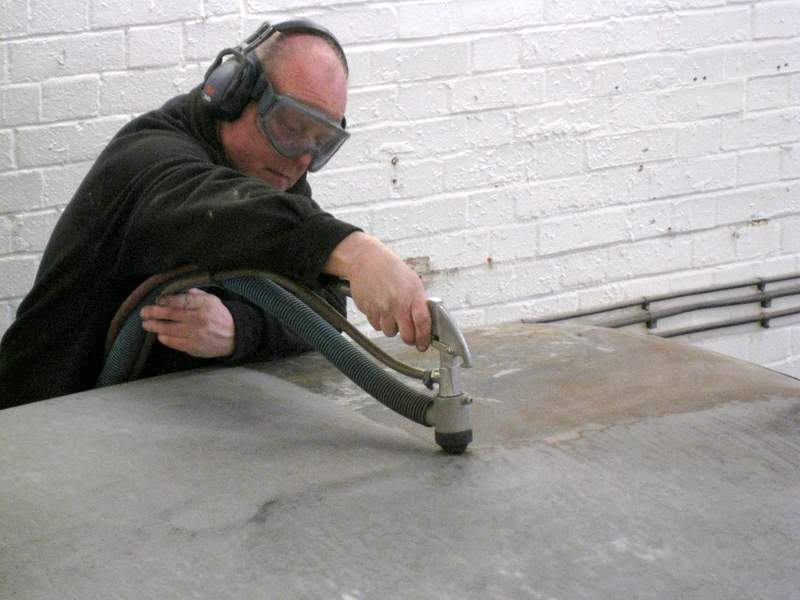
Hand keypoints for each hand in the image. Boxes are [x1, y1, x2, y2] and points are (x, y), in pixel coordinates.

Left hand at [140, 288, 234, 357]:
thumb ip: (194, 294)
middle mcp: (199, 319)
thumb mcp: (212, 300)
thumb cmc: (219, 316)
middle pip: (170, 315)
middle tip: (144, 312)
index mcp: (205, 304)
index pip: (181, 300)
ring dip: (154, 326)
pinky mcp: (193, 347)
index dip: (166, 300)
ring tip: (147, 324)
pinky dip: (163, 338)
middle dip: (153, 313)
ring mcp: (196, 334)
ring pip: (168, 330)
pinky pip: (173, 342)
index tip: (157, 300)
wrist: (234, 337)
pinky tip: (160, 334)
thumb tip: (175, 290)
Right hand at [325, 232, 430, 350]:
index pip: (423, 323)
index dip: (424, 338)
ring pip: (389, 332)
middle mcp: (398, 303)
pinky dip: (379, 322)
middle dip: (408, 338)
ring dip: (392, 328)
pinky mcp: (368, 310)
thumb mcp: (412, 282)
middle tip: (409, 336)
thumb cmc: (391, 269)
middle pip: (406, 335)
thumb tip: (425, 322)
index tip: (423, 344)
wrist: (367, 260)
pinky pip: (376, 325)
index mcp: (413, 295)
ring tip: (391, 314)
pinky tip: (380, 309)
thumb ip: (419, 302)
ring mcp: (382, 308)